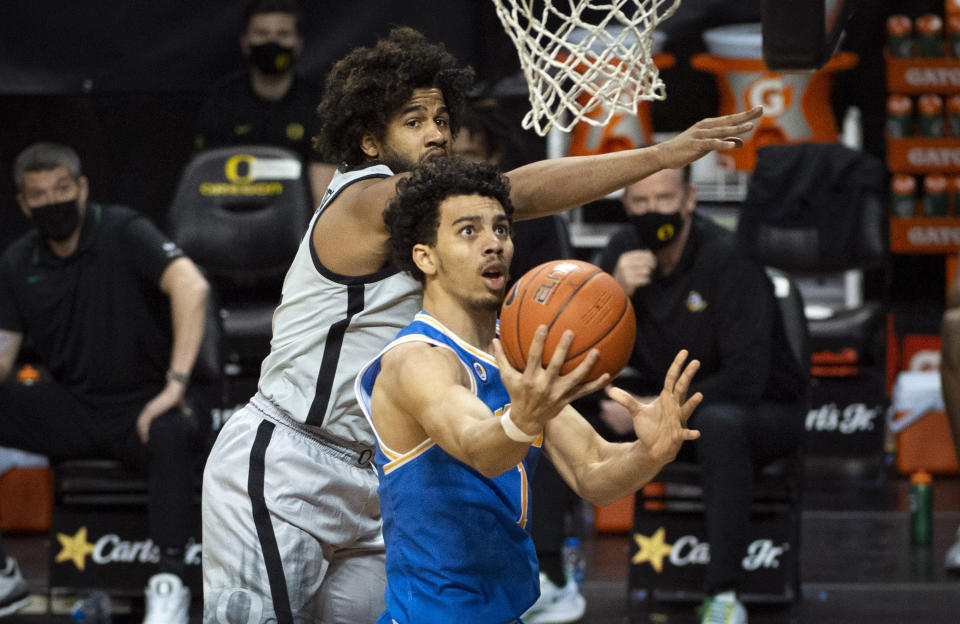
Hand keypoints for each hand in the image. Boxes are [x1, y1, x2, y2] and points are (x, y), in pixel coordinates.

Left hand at [136, 381, 187, 443]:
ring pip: (141, 423)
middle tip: (144, 440)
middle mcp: (149, 408)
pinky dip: (144, 430)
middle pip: (140, 422)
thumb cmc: (177, 397)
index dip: (144, 427)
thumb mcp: (179, 406)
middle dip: (141, 432)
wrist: (175, 392)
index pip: (145, 419)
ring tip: (145, 440)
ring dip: (141, 433)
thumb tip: (189, 413)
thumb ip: (182, 410)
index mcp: (153, 407)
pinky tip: (145, 436)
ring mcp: (149, 409)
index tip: (146, 435)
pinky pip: (144, 422)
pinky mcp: (151, 410)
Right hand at [493, 326, 610, 435]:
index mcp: (529, 378)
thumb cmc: (516, 394)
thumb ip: (501, 358)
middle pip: (555, 365)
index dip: (538, 342)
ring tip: (596, 352)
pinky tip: (607, 374)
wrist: (526, 420)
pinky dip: (596, 384)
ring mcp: (558, 394)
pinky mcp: (567, 400)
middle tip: (570, 332)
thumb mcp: (506, 377)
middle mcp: (544, 386)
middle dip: (562, 349)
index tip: (543, 326)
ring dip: (586, 366)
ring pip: (575, 378)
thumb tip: (493, 338)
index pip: (533, 357)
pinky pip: (584, 392)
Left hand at [606, 349, 701, 463]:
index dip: (677, 365)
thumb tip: (610, 390)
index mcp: (667, 398)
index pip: (672, 378)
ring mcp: (678, 420)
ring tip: (699, 395)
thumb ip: (626, 400)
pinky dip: (690, 433)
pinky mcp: (677, 435)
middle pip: (682, 388)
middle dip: (688, 375)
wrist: (653, 448)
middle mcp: (675, 406)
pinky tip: (696, 433)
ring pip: (686, 409)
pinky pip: (685, 433)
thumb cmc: (649, 428)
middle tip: (696, 362)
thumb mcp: (636, 412)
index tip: (684, 352)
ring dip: (692, 403)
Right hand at [613, 249, 656, 295]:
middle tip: (653, 269)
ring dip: (649, 274)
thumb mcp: (628, 263)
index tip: (654, 262)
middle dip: (652, 265)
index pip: (644, 254)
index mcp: (625, 257)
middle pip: (646, 262)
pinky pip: (644, 279)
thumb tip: (649, 252)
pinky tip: (646, 281)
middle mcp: (624, 264)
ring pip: (646, 271)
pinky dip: (647, 280)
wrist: (615, 287)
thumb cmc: (625, 274)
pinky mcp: (629, 282)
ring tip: (647, 276)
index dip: (651, 258)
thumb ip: (638, 257)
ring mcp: (626, 273)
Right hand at [656, 107, 761, 169]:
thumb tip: (740, 142)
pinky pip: (711, 144)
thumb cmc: (686, 149)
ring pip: (721, 131)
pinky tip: (732, 144)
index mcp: (708, 125)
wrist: (664, 154)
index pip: (730, 119)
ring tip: (750, 126)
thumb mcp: (707, 145)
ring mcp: (700, 136)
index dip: (744, 114)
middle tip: (760, 110)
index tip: (758, 110)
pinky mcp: (695, 146)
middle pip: (728, 121)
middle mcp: (705, 127)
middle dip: (744, 116)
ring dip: (736, 129)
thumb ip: (723, 142)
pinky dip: (722, 143)